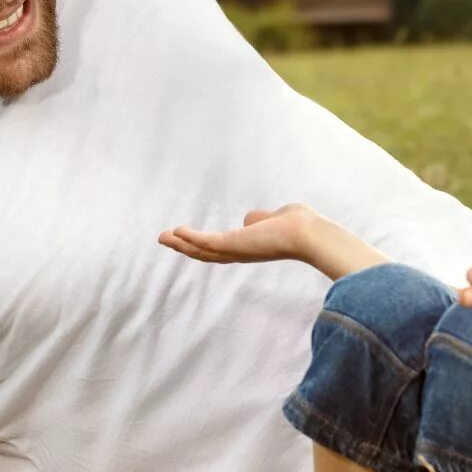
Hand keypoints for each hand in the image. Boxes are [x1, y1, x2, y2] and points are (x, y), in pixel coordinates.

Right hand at [158, 204, 322, 265]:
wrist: (309, 234)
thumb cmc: (299, 225)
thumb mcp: (273, 218)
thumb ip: (259, 219)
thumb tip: (249, 219)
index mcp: (249, 247)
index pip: (221, 248)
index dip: (202, 244)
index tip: (186, 237)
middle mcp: (240, 253)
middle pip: (205, 253)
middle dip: (184, 247)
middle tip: (165, 239)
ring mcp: (236, 250)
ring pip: (201, 251)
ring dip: (180, 244)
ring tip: (162, 237)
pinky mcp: (233, 245)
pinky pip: (206, 242)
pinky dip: (190, 238)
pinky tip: (176, 230)